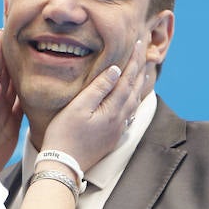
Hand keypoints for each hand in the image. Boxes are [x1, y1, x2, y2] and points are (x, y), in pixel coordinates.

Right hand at [41, 39, 148, 170]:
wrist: (65, 164)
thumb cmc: (65, 134)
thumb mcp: (78, 107)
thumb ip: (98, 88)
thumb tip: (115, 70)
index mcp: (112, 109)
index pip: (127, 78)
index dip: (132, 60)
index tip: (137, 43)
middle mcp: (120, 118)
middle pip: (134, 89)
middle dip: (139, 68)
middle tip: (144, 52)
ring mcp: (118, 129)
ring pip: (134, 102)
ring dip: (139, 84)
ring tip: (143, 71)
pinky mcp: (113, 137)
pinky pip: (130, 113)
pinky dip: (134, 101)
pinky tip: (132, 100)